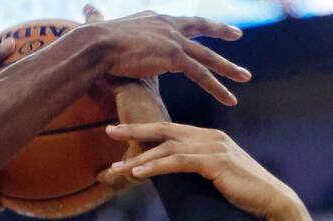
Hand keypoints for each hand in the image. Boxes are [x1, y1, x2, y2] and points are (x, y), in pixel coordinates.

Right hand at [75, 10, 249, 105]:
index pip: (179, 20)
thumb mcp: (99, 24)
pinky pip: (202, 74)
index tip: (203, 23)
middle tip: (237, 34)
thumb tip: (88, 9)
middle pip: (200, 28)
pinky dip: (217, 87)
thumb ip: (98, 17)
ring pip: (207, 56)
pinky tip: (230, 98)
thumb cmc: (93, 40)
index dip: (192, 22)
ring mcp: (173, 40)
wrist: (96, 45)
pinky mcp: (174, 57)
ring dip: (228, 68)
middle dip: (221, 31)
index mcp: (154, 18)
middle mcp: (167, 24)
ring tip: (245, 77)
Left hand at [106, 122, 301, 219]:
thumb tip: (178, 174)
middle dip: (135, 130)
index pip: (171, 129)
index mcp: (210, 138)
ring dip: (140, 158)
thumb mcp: (218, 177)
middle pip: (165, 130)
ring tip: (117, 167)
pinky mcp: (215, 162)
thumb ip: (199, 169)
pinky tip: (138, 174)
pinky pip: (178, 161)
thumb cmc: (245, 195)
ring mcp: (213, 148)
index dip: (145, 129)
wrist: (272, 203)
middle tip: (109, 131)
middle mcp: (210, 137)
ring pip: (168, 147)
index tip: (121, 131)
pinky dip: (156, 167)